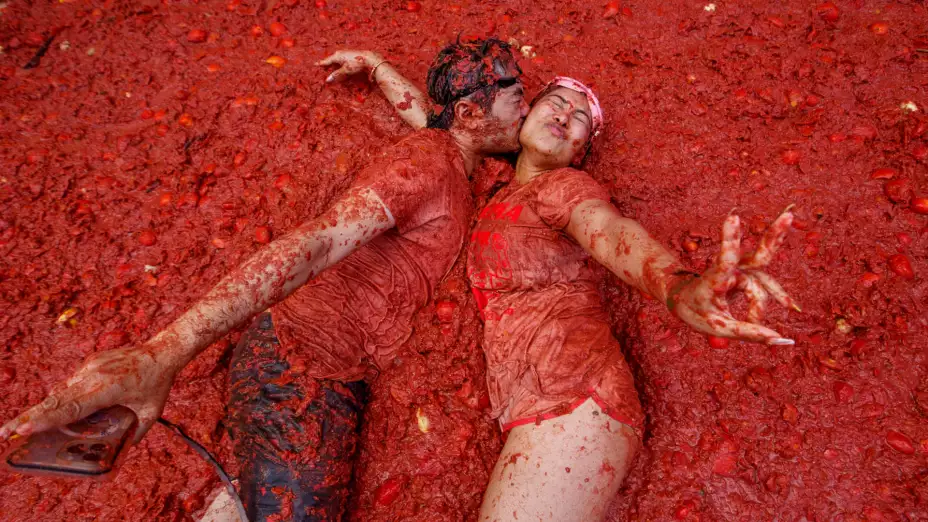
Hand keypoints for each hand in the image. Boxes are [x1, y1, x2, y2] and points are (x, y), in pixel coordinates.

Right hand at [0, 345, 178, 442]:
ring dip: (43, 408)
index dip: (47, 420)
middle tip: (5, 432)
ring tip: (22, 426)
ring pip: (61, 391)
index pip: (72, 408)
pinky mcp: (89, 363)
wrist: (161, 351)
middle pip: (56, 400)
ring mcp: (90, 367)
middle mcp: (93, 376)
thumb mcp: (151, 413)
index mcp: (108, 388)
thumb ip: (135, 432)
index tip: (24, 429)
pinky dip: (61, 397)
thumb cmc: (158, 383)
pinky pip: (71, 383)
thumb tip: (121, 448)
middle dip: (30, 417)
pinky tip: (53, 409)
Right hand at [316, 50, 383, 82]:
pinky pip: (341, 58)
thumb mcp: (345, 70)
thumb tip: (327, 80)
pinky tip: (339, 63)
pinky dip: (338, 62)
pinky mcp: (350, 54)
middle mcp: (340, 53)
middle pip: (331, 59)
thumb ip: (336, 75)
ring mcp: (345, 53)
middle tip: (321, 65)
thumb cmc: (356, 64)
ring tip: (328, 65)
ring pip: (336, 58)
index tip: (314, 64)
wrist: (368, 58)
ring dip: (332, 62)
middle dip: (326, 62)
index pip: (326, 61)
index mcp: (337, 56)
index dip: (321, 64)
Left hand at [671, 208, 797, 344]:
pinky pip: (764, 287)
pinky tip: (791, 306)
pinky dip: (775, 297)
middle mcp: (729, 270)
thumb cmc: (696, 311)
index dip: (730, 240)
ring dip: (771, 297)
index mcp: (714, 278)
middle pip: (758, 256)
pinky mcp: (746, 274)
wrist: (683, 297)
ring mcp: (739, 270)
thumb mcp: (719, 327)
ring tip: (779, 279)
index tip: (733, 217)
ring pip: (763, 283)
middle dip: (774, 236)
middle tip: (789, 214)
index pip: (725, 259)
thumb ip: (749, 333)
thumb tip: (782, 341)